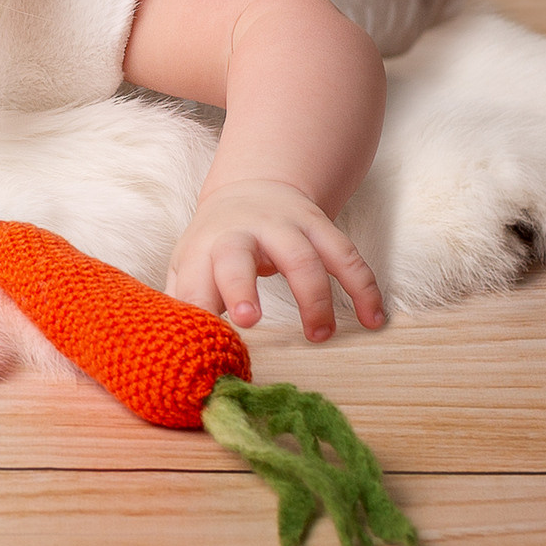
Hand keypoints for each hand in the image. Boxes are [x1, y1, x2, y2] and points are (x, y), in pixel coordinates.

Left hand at [167, 178, 384, 340]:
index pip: (193, 281)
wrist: (251, 189)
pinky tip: (374, 318)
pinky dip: (363, 287)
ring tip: (319, 336)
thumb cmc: (215, 247)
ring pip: (301, 256)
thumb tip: (172, 356)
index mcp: (203, 249)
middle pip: (237, 255)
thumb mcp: (189, 269)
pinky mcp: (318, 226)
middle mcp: (240, 232)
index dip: (195, 308)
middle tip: (247, 321)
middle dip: (240, 286)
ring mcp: (283, 226)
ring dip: (313, 297)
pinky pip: (346, 256)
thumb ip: (184, 307)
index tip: (200, 339)